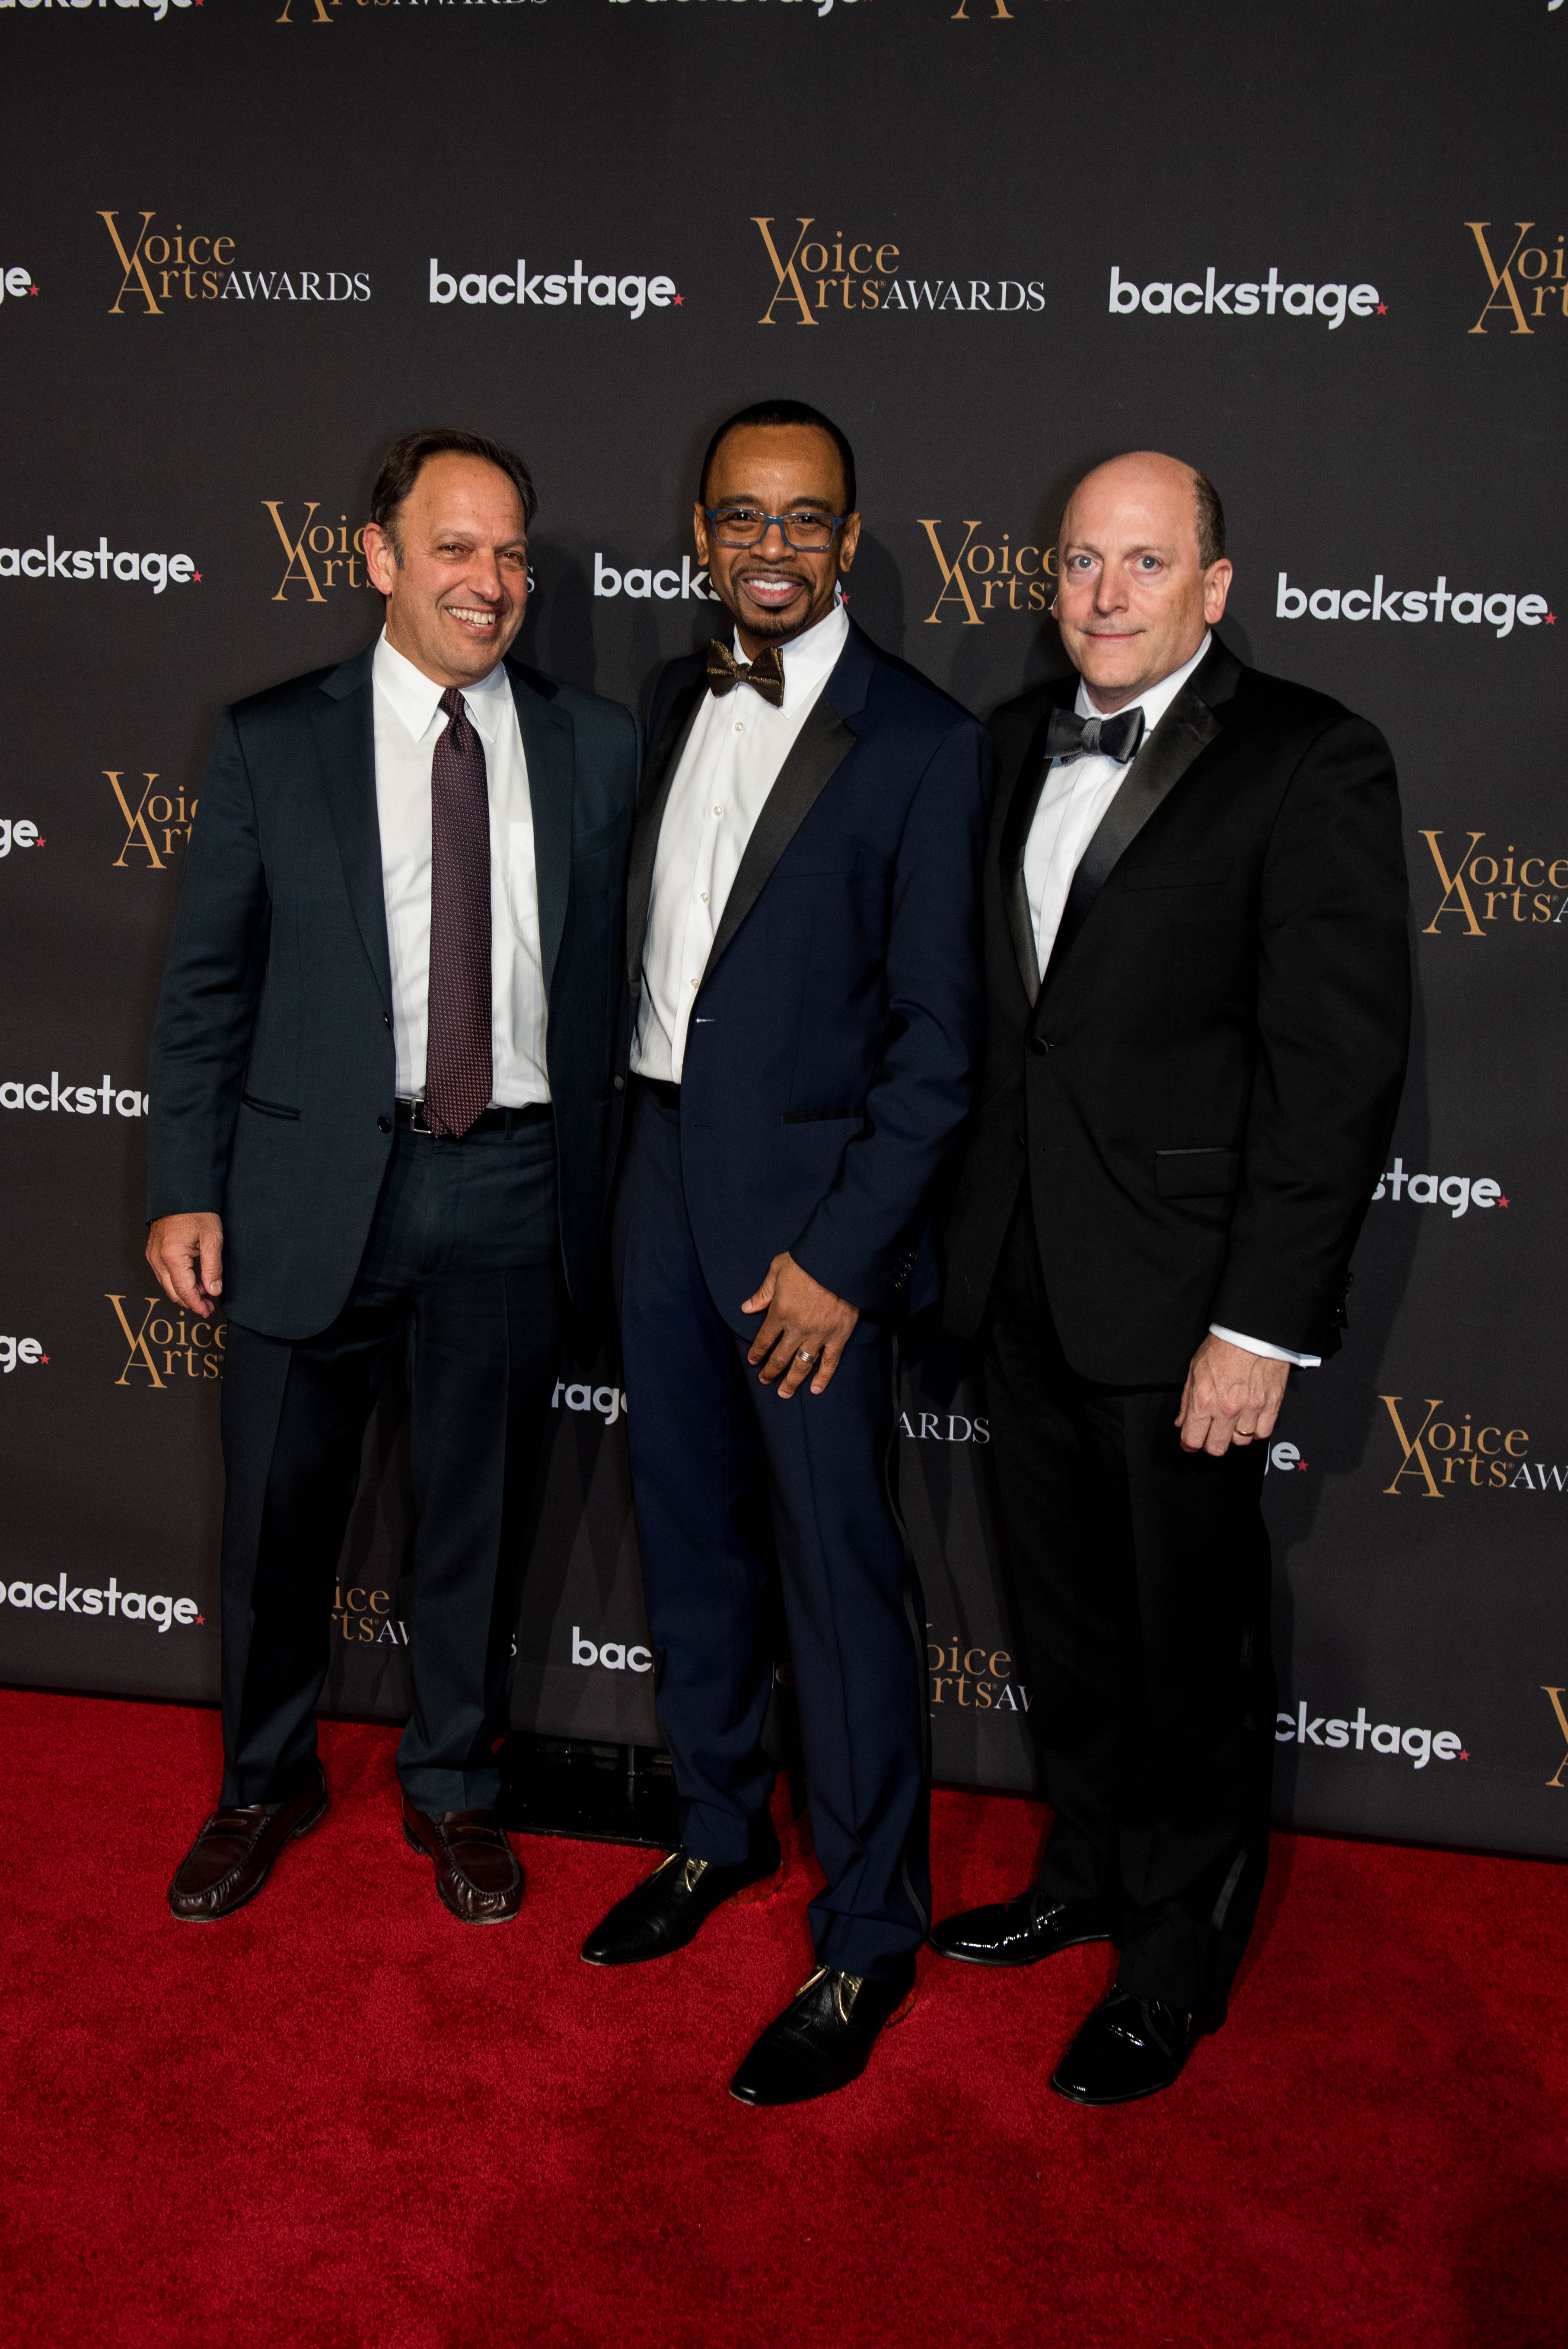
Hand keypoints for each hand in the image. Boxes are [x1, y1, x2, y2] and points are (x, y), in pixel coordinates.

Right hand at [146, 1212, 224, 1318]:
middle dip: (190, 1302)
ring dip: (183, 1292)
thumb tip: (213, 1291)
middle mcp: (157, 1258)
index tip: (208, 1311)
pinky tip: (192, 1280)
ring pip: (166, 1284)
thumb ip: (213, 1268)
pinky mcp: (152, 1251)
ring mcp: (152, 1255)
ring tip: (204, 1294)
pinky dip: (176, 1281)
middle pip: (172, 1291)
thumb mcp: (212, 1239)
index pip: (184, 1291)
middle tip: (207, 1307)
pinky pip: (163, 1274)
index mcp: (171, 1257)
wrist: (181, 1192)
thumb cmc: (198, 1212)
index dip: (196, 1304)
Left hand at [742, 1252, 859, 1398]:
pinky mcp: (838, 1336)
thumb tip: (746, 1308)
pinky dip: (823, 1378)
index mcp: (780, 1312)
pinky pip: (829, 1362)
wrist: (839, 1260)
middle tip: (764, 1380)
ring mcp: (819, 1335)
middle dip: (770, 1371)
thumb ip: (763, 1292)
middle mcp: (797, 1328)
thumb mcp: (778, 1270)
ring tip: (784, 1393)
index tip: (752, 1361)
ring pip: (802, 1365)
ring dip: (791, 1381)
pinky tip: (815, 1389)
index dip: (757, 1352)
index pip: (764, 1340)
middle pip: (780, 1357)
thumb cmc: (808, 1261)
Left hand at [1175, 1334, 1287, 1457]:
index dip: (1189, 1445)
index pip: (1193, 1439)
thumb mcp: (1194, 1370)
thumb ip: (1187, 1400)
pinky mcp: (1271, 1405)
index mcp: (1204, 1399)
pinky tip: (1249, 1420)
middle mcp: (1227, 1408)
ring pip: (1240, 1442)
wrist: (1252, 1332)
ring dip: (1234, 1435)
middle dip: (1210, 1444)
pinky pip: (1262, 1433)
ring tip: (1231, 1422)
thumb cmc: (1224, 1346)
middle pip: (1216, 1448)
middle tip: (1210, 1435)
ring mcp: (1251, 1408)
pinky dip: (1255, 1431)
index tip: (1190, 1443)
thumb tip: (1182, 1422)